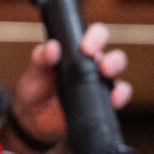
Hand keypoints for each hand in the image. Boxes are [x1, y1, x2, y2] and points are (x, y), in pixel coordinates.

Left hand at [9, 22, 131, 146]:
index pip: (96, 37)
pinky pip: (119, 98)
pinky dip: (119, 97)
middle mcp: (94, 67)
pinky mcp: (104, 104)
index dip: (96, 37)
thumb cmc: (36, 89)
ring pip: (120, 77)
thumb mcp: (35, 70)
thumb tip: (53, 47)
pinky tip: (112, 99)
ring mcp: (101, 86)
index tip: (86, 47)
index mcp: (79, 53)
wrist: (34, 117)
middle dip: (113, 59)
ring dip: (117, 76)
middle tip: (102, 65)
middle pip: (116, 56)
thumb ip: (42, 57)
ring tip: (106, 78)